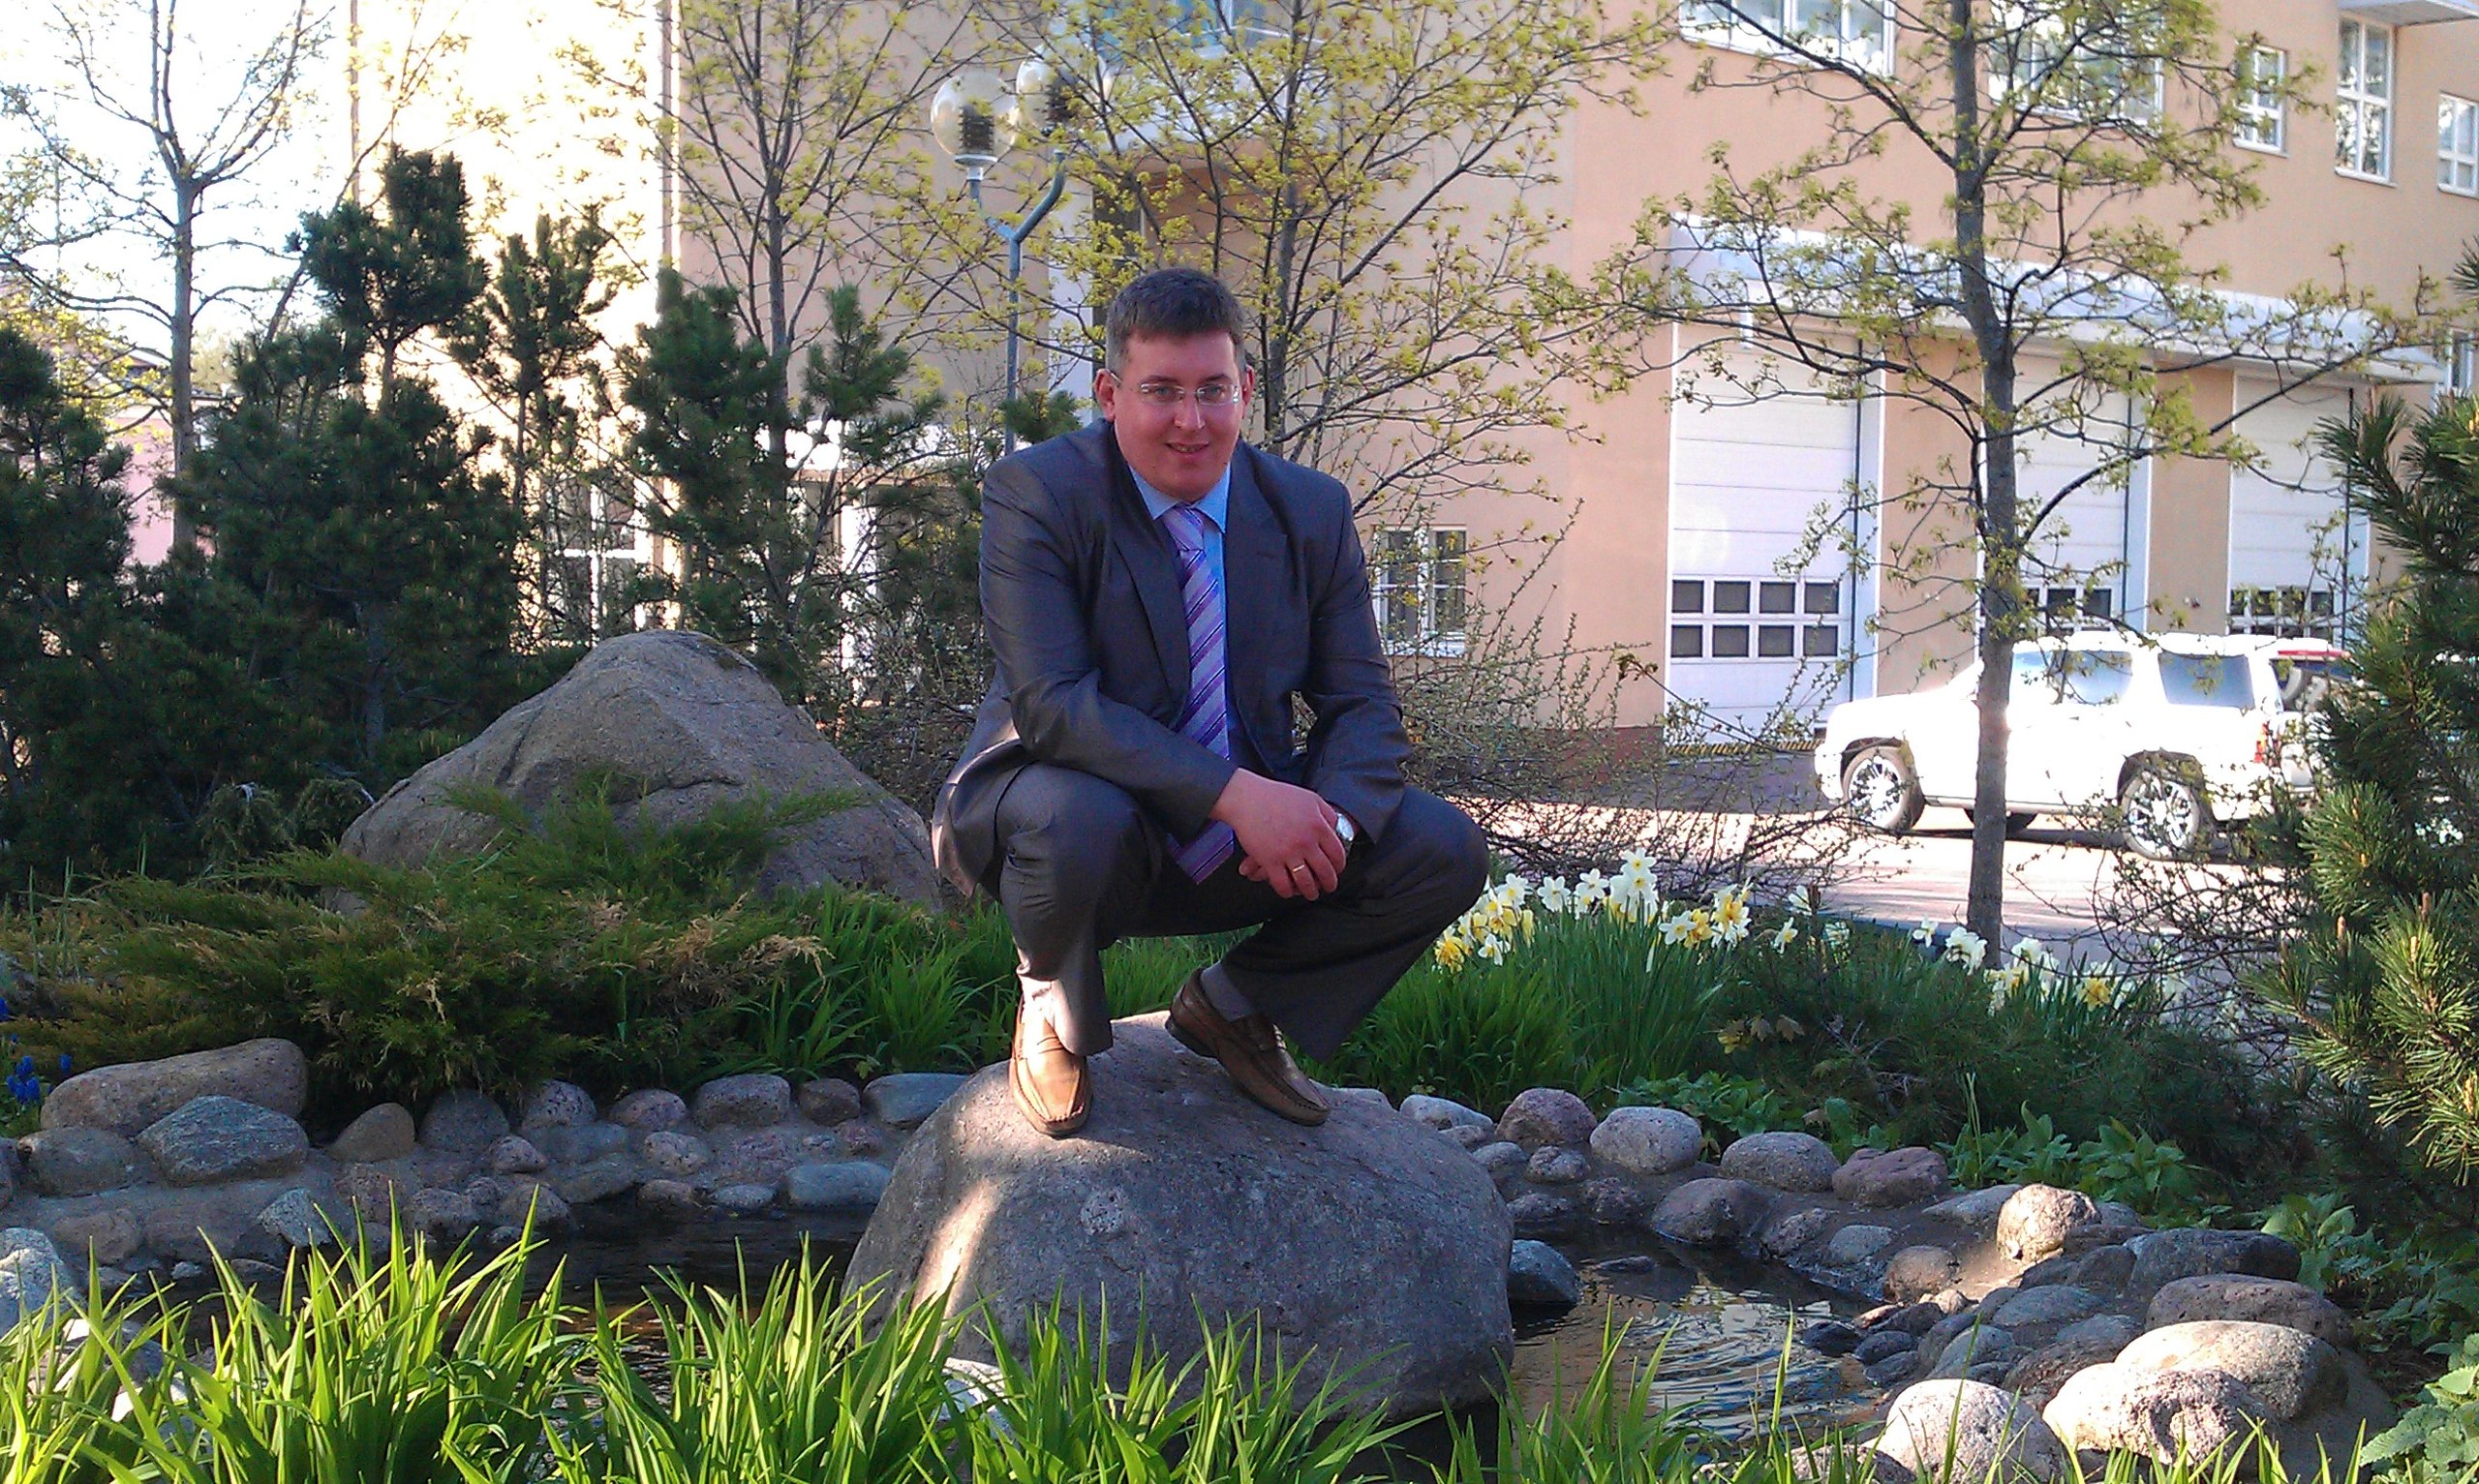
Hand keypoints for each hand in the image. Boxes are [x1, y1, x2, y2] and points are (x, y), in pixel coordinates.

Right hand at [1212, 771, 1344, 899]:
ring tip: (1310, 894)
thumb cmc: (1276, 796)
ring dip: (1310, 892)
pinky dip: (1287, 892)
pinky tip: (1288, 891)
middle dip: (1329, 884)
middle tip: (1328, 887)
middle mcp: (1306, 841)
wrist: (1247, 799)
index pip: (1337, 854)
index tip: (1337, 870)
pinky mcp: (1270, 861)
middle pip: (1325, 871)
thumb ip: (1326, 814)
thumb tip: (1335, 829)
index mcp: (1318, 826)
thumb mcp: (1310, 799)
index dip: (1339, 866)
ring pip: (1306, 882)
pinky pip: (1283, 884)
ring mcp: (1288, 853)